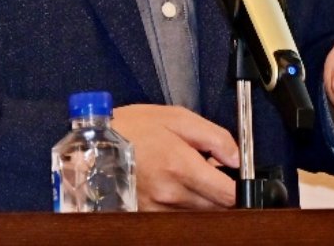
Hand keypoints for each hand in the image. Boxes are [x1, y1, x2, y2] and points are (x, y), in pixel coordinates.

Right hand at [111, 104, 238, 209]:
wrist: (93, 146)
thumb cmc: (132, 128)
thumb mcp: (177, 117)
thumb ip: (213, 136)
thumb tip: (237, 156)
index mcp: (181, 167)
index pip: (227, 194)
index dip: (239, 187)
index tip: (239, 177)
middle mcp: (171, 194)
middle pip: (217, 208)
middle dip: (221, 192)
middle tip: (212, 171)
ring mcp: (159, 208)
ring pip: (199, 213)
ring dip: (203, 198)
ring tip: (189, 175)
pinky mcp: (149, 214)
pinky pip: (179, 215)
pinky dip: (185, 204)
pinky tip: (176, 185)